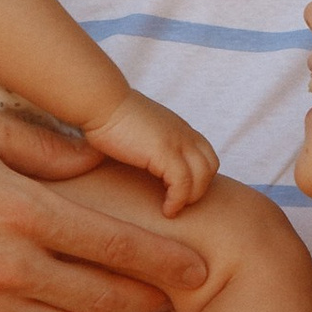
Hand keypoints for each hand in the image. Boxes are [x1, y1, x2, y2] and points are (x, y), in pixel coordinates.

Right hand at [0, 98, 215, 311]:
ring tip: (136, 305)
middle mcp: (10, 266)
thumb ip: (45, 147)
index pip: (114, 245)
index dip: (165, 260)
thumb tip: (100, 162)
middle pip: (106, 297)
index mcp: (21, 210)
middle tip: (177, 292)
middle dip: (150, 298)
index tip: (198, 265)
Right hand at [82, 90, 219, 214]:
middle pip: (210, 166)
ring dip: (191, 198)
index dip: (198, 176)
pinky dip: (178, 201)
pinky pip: (183, 183)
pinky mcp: (164, 152)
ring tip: (172, 209)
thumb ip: (148, 140)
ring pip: (203, 177)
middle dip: (199, 189)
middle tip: (178, 203)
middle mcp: (183, 133)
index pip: (205, 154)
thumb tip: (137, 154)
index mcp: (178, 127)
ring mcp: (177, 141)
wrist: (101, 101)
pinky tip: (166, 210)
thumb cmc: (109, 116)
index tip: (179, 191)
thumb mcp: (138, 128)